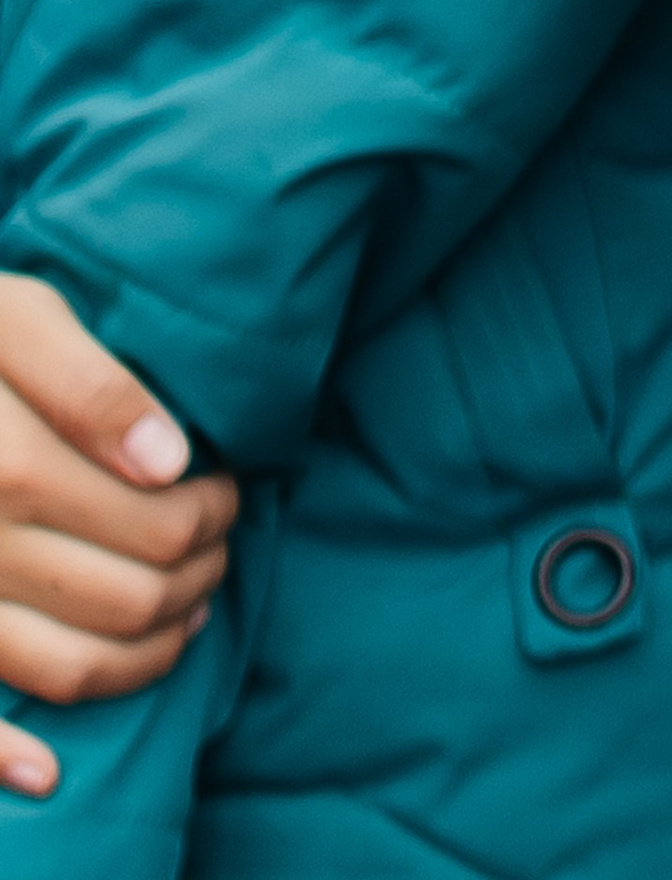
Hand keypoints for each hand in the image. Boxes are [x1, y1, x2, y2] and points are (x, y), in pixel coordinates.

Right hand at [0, 275, 241, 790]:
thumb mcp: (17, 320)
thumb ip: (92, 385)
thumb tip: (169, 462)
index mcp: (11, 467)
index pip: (154, 522)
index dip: (211, 510)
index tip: (227, 485)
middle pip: (128, 595)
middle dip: (197, 573)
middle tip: (218, 536)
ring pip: (72, 666)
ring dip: (148, 651)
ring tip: (186, 606)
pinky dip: (11, 758)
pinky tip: (51, 773)